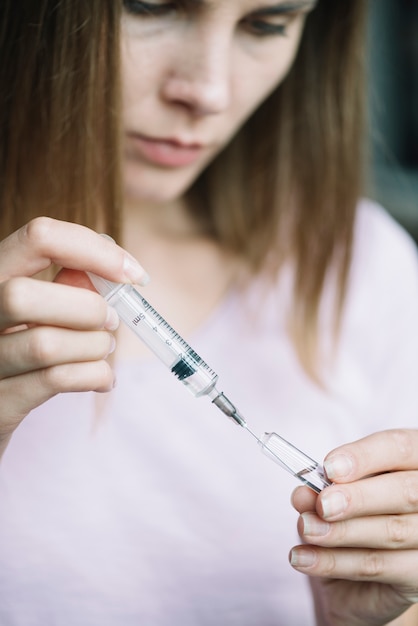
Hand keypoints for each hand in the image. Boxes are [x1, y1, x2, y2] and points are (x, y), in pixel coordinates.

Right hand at [0, 217, 146, 455]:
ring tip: (103, 350)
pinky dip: (94, 376)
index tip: (132, 273)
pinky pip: (56, 380)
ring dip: (94, 347)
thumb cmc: (22, 350)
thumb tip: (115, 266)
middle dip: (87, 309)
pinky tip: (102, 379)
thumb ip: (66, 286)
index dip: (93, 249)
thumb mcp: (36, 310)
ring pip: (45, 344)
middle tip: (111, 322)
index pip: (38, 238)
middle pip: (24, 295)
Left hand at [290, 429, 417, 625]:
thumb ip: (323, 490)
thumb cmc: (353, 516)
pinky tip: (303, 557)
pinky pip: (379, 567)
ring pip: (392, 531)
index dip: (364, 457)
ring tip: (305, 529)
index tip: (329, 467)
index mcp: (414, 461)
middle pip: (404, 491)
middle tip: (322, 504)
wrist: (362, 576)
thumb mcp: (337, 494)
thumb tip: (303, 494)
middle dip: (358, 497)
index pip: (399, 448)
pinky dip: (335, 562)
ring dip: (340, 532)